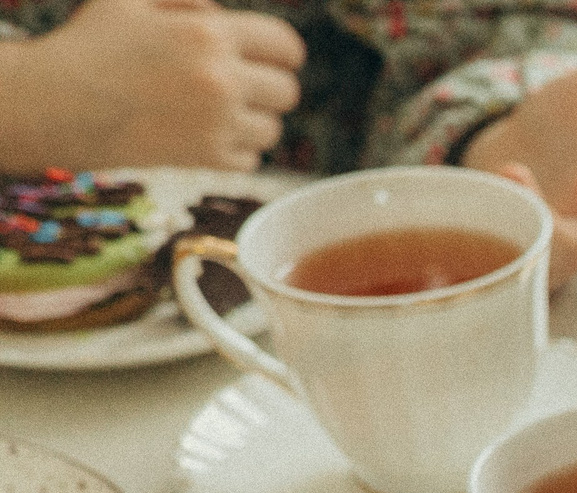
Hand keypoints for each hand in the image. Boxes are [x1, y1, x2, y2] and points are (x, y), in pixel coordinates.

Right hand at [0, 0, 303, 171]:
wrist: (56, 103)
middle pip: (287, 91)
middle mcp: (221, 79)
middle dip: (268, 87)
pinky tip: (205, 134)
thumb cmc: (91, 44)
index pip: (286, 45)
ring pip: (273, 129)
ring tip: (218, 112)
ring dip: (253, 121)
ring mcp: (216, 122)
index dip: (284, 53)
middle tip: (240, 87)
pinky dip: (235, 150)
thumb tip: (226, 16)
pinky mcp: (206, 158)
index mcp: (208, 34)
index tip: (274, 60)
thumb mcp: (133, 0)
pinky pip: (252, 160)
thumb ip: (191, 2)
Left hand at [465, 35, 576, 285]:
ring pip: (529, 256)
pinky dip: (480, 216)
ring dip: (516, 218)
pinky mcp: (499, 238)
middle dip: (558, 230)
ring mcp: (540, 240)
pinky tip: (481, 179)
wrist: (526, 139)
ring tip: (509, 170)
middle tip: (547, 180)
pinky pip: (490, 249)